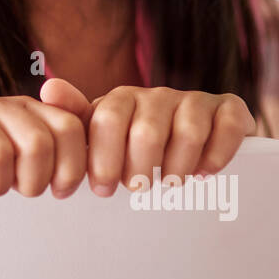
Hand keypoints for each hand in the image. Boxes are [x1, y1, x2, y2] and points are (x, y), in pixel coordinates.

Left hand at [40, 78, 255, 196]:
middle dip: (140, 169)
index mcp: (122, 100)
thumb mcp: (102, 136)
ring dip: (177, 167)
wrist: (194, 141)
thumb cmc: (136, 147)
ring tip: (170, 184)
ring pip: (187, 132)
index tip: (104, 190)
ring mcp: (195, 101)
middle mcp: (158, 96)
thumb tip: (49, 88)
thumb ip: (76, 118)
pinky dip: (216, 156)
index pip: (107, 120)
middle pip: (145, 132)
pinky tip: (204, 173)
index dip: (104, 159)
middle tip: (139, 189)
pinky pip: (226, 127)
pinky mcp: (229, 109)